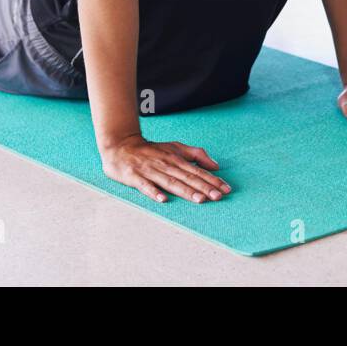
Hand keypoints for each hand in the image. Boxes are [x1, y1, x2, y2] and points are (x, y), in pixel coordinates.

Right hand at [100, 134, 231, 202]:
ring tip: (200, 199)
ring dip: (186, 191)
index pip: (197, 171)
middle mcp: (165, 164)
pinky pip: (146, 186)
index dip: (212, 180)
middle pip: (187, 177)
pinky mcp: (136, 177)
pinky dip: (154, 192)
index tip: (226, 189)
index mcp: (175, 158)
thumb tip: (215, 165)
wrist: (120, 145)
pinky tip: (163, 200)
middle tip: (218, 197)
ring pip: (171, 182)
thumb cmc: (150, 149)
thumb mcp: (174, 147)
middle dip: (204, 187)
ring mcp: (150, 171)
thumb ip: (195, 154)